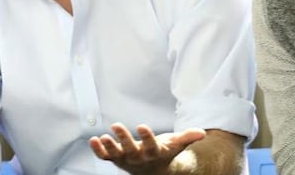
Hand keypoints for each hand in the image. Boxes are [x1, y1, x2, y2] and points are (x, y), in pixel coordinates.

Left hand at [89, 123, 205, 174]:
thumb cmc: (163, 153)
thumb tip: (203, 133)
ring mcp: (125, 159)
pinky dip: (97, 150)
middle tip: (116, 125)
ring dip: (108, 146)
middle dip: (123, 138)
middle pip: (131, 149)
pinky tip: (92, 140)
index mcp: (154, 153)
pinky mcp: (114, 159)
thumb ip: (187, 138)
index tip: (142, 126)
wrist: (153, 171)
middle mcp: (138, 157)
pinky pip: (104, 157)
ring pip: (116, 154)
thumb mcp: (175, 145)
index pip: (151, 145)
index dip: (147, 137)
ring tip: (102, 136)